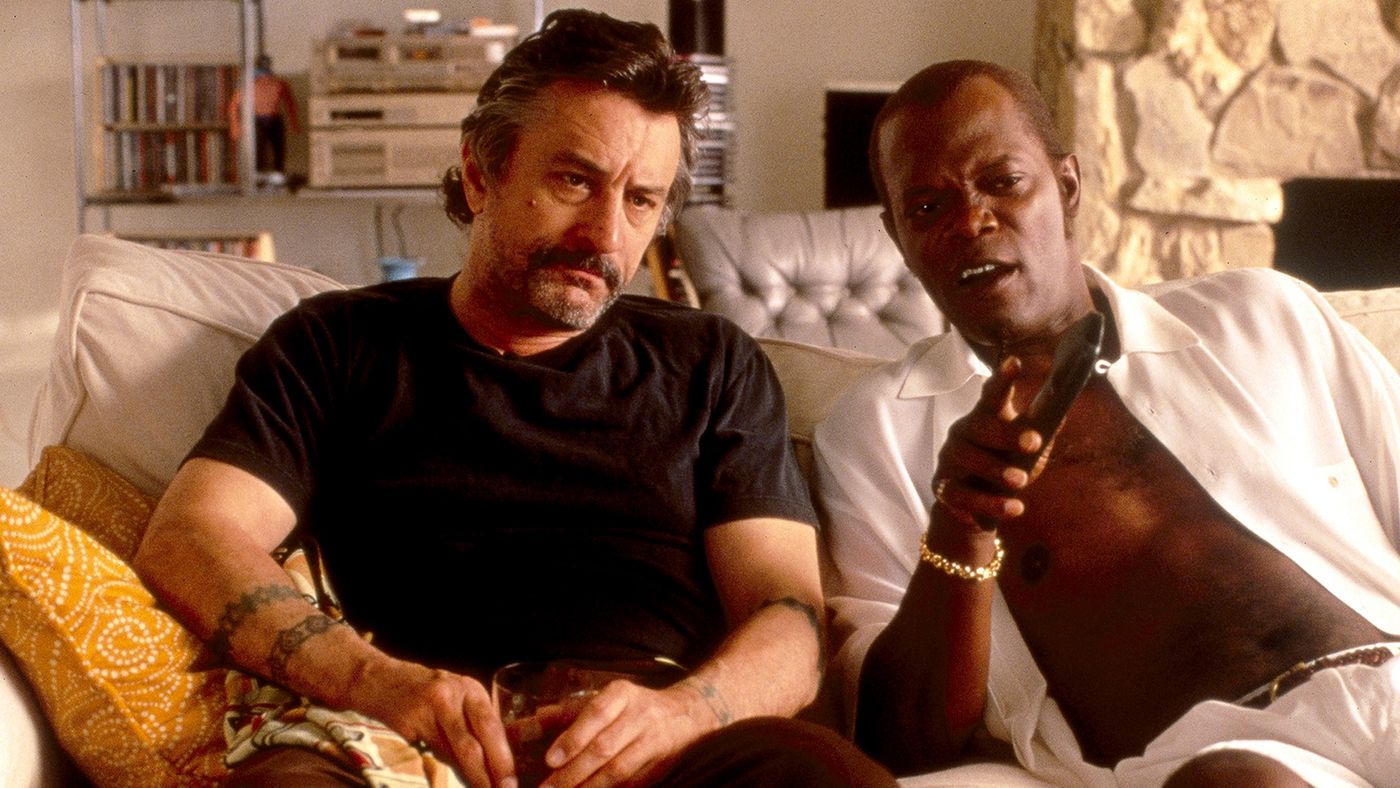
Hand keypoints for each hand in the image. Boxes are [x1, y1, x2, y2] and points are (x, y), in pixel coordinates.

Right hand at [350, 656, 515, 787]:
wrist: (377, 680)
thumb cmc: (422, 695)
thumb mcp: (453, 699)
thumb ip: (471, 725)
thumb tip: (493, 764)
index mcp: (472, 691)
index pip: (494, 728)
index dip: (504, 758)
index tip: (512, 783)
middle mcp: (455, 695)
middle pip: (477, 740)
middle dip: (492, 771)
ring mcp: (430, 706)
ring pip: (455, 750)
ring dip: (471, 777)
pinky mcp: (409, 720)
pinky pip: (431, 753)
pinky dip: (444, 771)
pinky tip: (450, 784)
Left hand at [537, 679, 716, 787]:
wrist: (685, 715)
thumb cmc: (632, 707)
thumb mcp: (604, 699)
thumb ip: (566, 713)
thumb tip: (526, 725)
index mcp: (623, 694)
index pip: (596, 714)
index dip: (573, 738)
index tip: (551, 759)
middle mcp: (640, 716)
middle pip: (604, 747)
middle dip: (573, 772)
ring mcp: (653, 742)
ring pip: (618, 769)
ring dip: (589, 787)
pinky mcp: (659, 766)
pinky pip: (631, 784)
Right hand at [932, 356, 1045, 529]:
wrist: (973, 507)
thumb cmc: (1003, 467)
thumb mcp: (1025, 452)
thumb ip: (1040, 434)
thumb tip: (1061, 415)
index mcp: (985, 419)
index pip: (992, 396)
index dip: (1003, 379)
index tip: (1015, 363)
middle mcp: (963, 433)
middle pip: (980, 427)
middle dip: (1006, 434)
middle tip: (1034, 443)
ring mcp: (950, 460)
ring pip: (967, 460)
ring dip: (995, 472)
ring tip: (1021, 485)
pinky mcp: (944, 488)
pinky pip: (960, 495)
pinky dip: (984, 504)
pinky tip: (1008, 509)